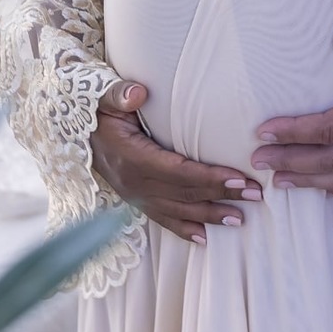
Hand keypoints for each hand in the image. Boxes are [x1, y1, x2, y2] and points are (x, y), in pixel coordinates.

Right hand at [92, 81, 261, 240]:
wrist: (76, 133)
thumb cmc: (97, 111)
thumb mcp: (104, 96)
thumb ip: (120, 94)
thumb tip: (137, 93)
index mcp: (131, 157)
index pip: (178, 172)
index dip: (210, 178)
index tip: (240, 178)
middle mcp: (134, 183)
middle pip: (185, 193)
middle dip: (222, 195)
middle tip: (256, 195)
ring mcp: (134, 196)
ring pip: (177, 210)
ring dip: (209, 215)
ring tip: (240, 219)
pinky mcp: (135, 201)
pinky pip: (161, 219)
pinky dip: (183, 229)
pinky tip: (204, 238)